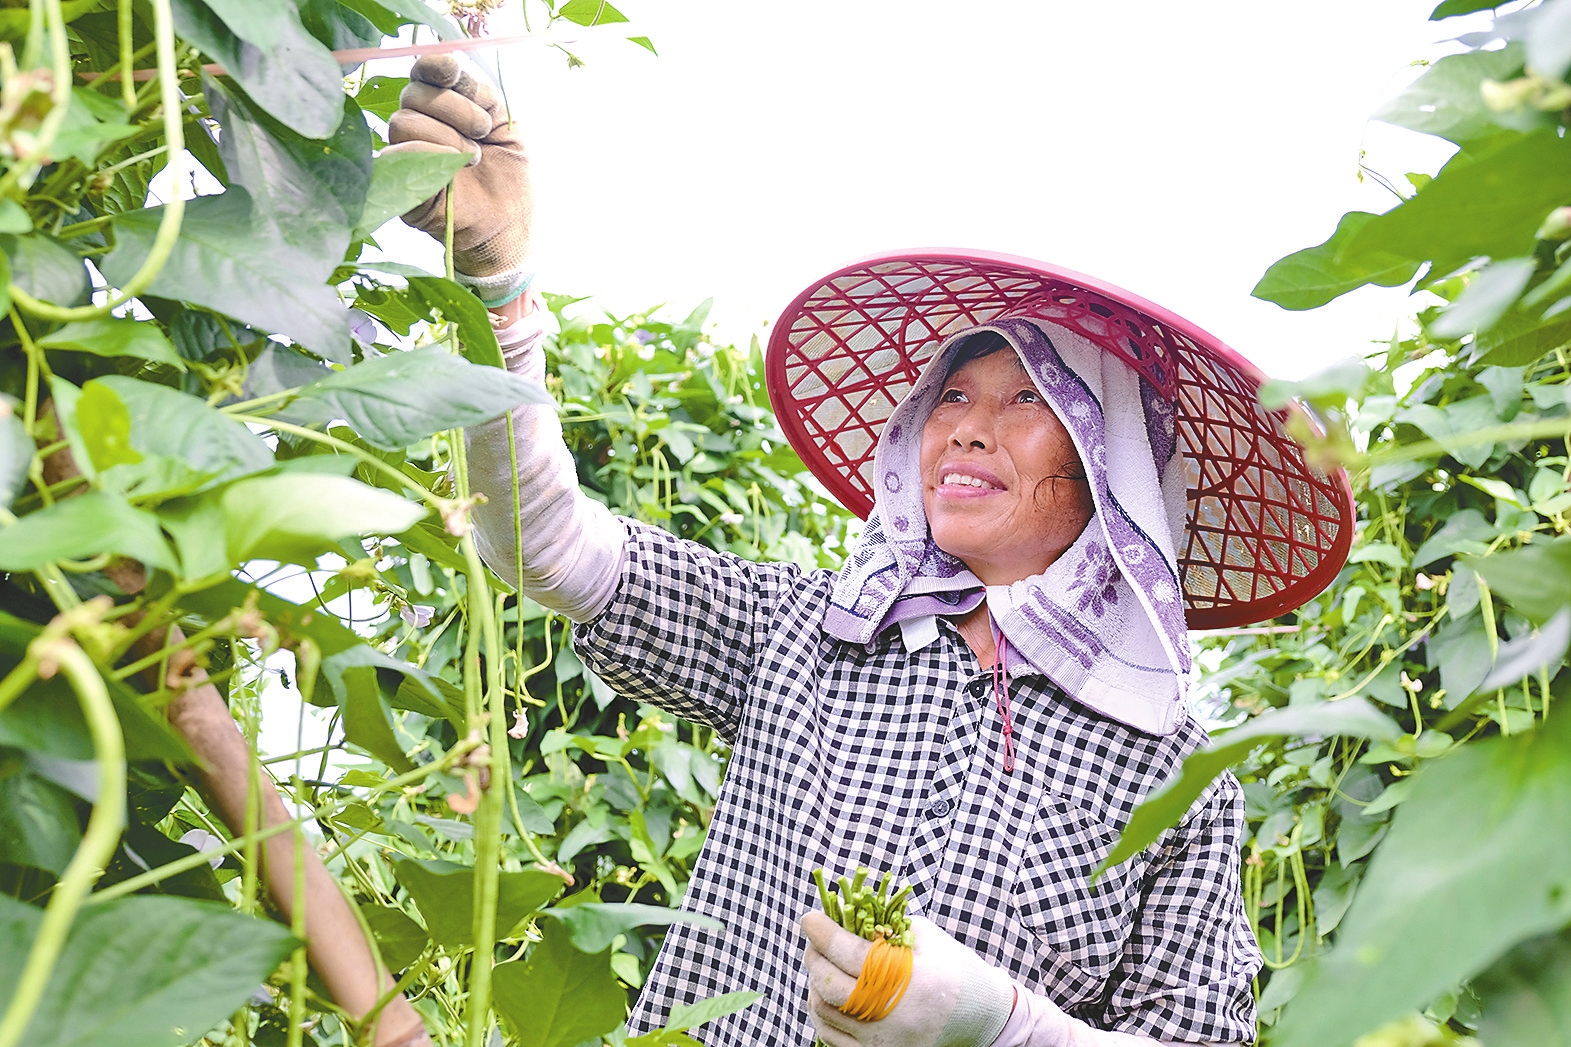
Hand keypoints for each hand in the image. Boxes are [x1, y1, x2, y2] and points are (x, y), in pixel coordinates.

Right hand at [385, 54, 532, 301]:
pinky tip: (455, 171)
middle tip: (484, 133)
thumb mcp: (505, 124)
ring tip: (474, 159)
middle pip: (415, 93)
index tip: (453, 71)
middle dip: (457, 109)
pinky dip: (430, 155)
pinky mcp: (399, 182)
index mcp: (444, 106)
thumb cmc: (508, 176)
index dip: (435, 65)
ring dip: (449, 137)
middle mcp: (419, 124)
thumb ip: (480, 92)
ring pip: (405, 121)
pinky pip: (397, 153)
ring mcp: (406, 152)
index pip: (424, 71)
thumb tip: (451, 61)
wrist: (510, 226)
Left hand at [801, 911, 1015, 1046]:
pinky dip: (823, 1013)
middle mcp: (891, 1012)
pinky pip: (832, 1036)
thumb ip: (883, 927)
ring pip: (826, 1012)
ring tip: (822, 967)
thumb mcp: (923, 937)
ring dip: (815, 985)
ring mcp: (882, 1039)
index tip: (809, 919)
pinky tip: (828, 995)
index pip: (848, 952)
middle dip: (814, 958)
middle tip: (814, 942)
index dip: (823, 932)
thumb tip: (840, 917)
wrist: (979, 1015)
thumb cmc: (951, 967)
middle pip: (829, 985)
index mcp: (905, 977)